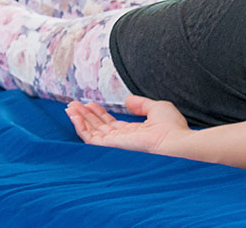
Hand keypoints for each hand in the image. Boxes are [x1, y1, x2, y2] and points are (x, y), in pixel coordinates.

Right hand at [67, 95, 190, 154]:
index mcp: (134, 132)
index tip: (89, 103)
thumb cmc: (171, 126)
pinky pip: (90, 138)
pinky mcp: (112, 145)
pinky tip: (74, 116)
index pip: (111, 124)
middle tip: (74, 104)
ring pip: (92, 132)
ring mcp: (117, 143)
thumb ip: (140, 104)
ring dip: (79, 120)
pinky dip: (80, 127)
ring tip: (70, 108)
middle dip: (85, 115)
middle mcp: (123, 139)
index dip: (99, 113)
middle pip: (99, 127)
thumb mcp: (156, 108)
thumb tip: (127, 100)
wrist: (175, 138)